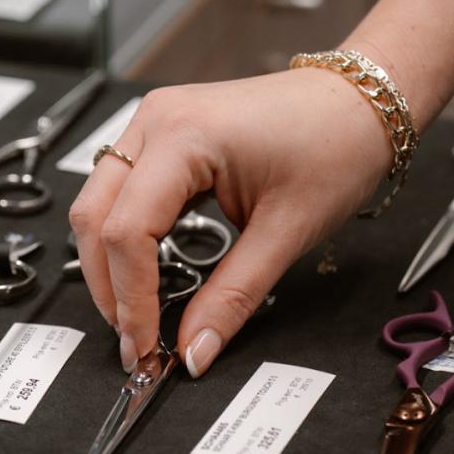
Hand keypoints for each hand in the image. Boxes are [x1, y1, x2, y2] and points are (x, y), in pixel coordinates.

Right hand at [68, 68, 390, 376]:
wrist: (360, 102)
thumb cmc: (335, 145)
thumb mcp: (285, 233)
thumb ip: (231, 298)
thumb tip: (193, 352)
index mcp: (184, 136)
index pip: (127, 232)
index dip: (130, 299)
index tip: (143, 346)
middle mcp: (155, 121)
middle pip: (93, 217)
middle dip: (106, 287)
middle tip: (132, 339)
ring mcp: (153, 123)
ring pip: (96, 204)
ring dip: (107, 264)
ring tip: (134, 313)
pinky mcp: (161, 135)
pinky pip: (118, 192)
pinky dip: (123, 239)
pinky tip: (144, 273)